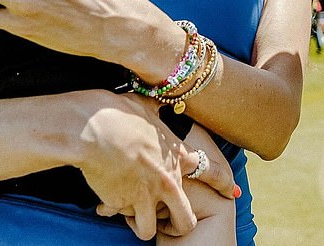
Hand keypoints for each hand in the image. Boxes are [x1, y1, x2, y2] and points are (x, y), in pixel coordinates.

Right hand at [74, 93, 234, 240]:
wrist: (92, 127)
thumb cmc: (118, 112)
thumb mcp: (146, 106)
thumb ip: (157, 109)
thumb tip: (161, 93)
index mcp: (176, 155)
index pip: (210, 171)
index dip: (223, 183)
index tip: (232, 191)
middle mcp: (167, 179)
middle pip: (185, 220)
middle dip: (179, 225)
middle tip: (170, 223)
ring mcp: (146, 195)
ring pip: (149, 230)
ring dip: (142, 223)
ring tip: (132, 213)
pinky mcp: (123, 204)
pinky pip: (120, 218)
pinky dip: (113, 212)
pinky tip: (105, 202)